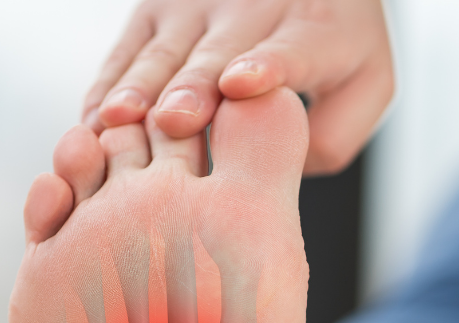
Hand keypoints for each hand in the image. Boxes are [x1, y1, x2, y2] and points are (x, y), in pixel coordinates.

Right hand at [83, 0, 392, 174]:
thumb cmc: (336, 50)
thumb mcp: (366, 84)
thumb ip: (334, 133)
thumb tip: (277, 170)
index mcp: (316, 30)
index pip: (292, 51)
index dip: (267, 67)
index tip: (243, 84)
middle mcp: (254, 8)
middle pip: (218, 54)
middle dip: (194, 86)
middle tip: (176, 120)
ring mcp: (198, 6)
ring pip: (164, 52)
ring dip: (139, 87)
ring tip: (118, 120)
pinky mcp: (155, 11)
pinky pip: (126, 53)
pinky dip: (108, 87)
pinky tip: (93, 123)